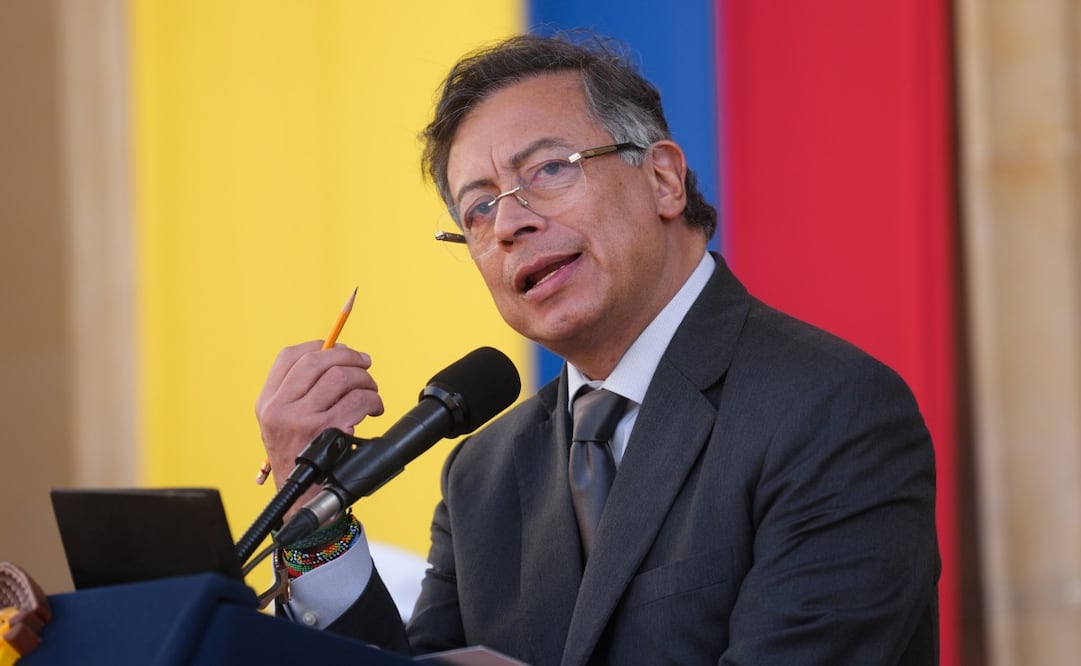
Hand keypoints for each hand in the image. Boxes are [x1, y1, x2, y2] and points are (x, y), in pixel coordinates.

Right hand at [255, 341, 383, 504]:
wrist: (303, 501)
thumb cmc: (301, 458)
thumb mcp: (284, 425)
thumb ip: (300, 392)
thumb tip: (337, 353)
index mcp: (267, 403)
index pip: (288, 357)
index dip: (319, 345)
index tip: (339, 347)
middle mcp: (279, 409)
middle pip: (318, 361)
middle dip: (349, 356)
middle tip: (365, 364)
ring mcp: (302, 420)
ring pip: (341, 377)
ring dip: (365, 380)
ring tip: (371, 391)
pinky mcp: (327, 431)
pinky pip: (358, 400)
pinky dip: (373, 400)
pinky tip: (374, 409)